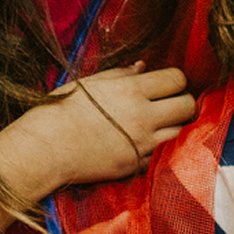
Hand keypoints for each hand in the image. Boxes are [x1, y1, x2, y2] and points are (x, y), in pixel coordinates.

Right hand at [14, 63, 192, 186]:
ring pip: (181, 132)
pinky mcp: (135, 166)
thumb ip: (120, 74)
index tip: (166, 85)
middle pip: (187, 105)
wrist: (45, 149)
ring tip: (159, 124)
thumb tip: (143, 67)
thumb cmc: (61, 111)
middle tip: (170, 104)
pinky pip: (161, 155)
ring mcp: (141, 144)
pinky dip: (158, 148)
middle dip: (182, 102)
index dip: (174, 80)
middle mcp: (142, 116)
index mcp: (130, 90)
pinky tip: (144, 143)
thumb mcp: (89, 84)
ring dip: (174, 126)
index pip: (176, 79)